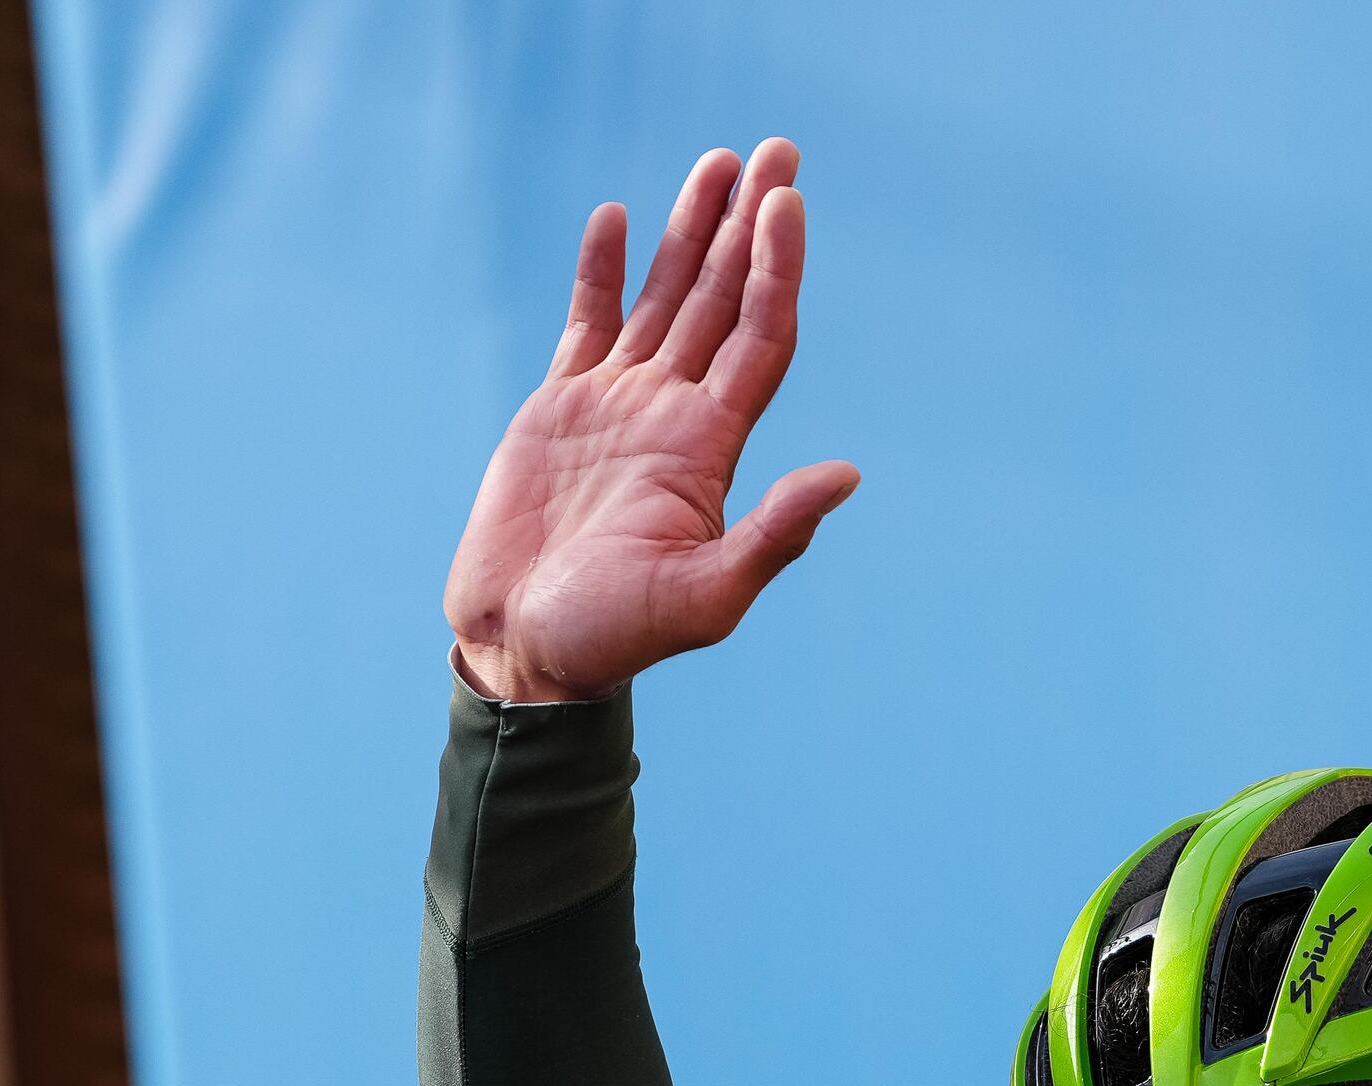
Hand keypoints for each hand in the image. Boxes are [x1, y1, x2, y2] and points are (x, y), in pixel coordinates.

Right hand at [444, 140, 859, 704]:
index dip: (776, 269)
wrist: (524, 649)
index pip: (760, 337)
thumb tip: (848, 475)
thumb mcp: (705, 599)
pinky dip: (602, 272)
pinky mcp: (560, 408)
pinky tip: (619, 219)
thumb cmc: (613, 638)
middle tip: (778, 150)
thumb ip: (773, 535)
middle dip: (749, 225)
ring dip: (692, 230)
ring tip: (717, 162)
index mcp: (711, 449)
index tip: (787, 204)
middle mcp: (674, 414)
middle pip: (724, 299)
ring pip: (666, 298)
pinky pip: (588, 323)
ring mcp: (618, 406)